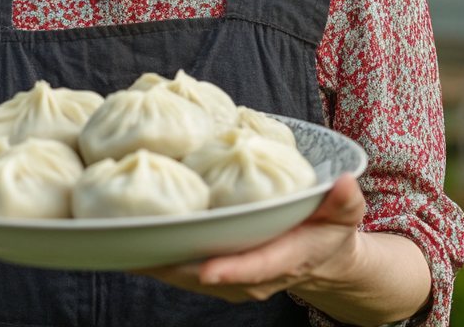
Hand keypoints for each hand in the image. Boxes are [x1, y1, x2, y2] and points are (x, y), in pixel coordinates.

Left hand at [137, 174, 366, 303]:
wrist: (318, 256)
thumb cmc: (329, 228)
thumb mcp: (345, 212)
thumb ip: (345, 200)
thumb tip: (344, 183)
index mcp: (284, 259)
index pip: (256, 268)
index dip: (232, 270)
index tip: (208, 269)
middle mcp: (251, 277)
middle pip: (205, 275)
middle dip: (171, 264)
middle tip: (136, 244)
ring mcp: (228, 279)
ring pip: (184, 275)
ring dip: (153, 260)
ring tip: (118, 239)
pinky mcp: (210, 272)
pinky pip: (177, 268)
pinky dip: (153, 254)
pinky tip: (126, 235)